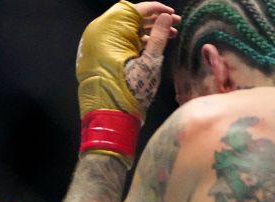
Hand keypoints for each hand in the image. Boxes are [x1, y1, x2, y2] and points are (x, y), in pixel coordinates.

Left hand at [76, 2, 179, 163]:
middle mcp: (101, 36)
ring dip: (148, 30)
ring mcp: (100, 47)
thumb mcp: (149, 64)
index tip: (172, 14)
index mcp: (109, 33)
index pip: (134, 10)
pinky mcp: (102, 58)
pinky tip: (155, 44)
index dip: (156, 9)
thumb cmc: (129, 93)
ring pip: (127, 30)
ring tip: (170, 35)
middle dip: (154, 20)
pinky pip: (121, 42)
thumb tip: (164, 17)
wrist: (110, 119)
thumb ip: (158, 37)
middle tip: (174, 24)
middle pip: (131, 18)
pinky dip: (137, 41)